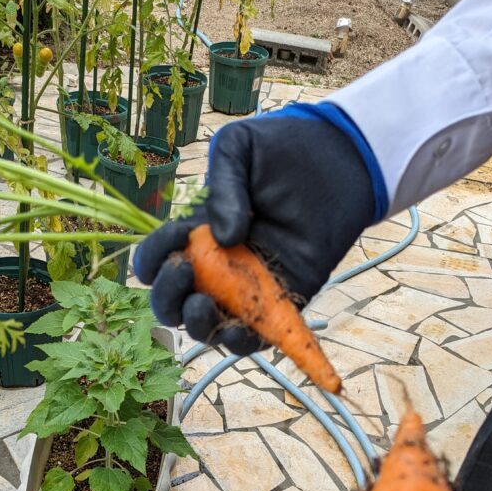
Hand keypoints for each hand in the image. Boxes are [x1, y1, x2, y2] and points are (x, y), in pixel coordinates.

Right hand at [133, 108, 376, 353]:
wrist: (338, 156)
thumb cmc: (283, 148)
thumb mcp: (239, 148)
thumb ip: (222, 187)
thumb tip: (223, 239)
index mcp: (193, 234)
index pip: (156, 260)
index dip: (153, 259)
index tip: (175, 237)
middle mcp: (214, 266)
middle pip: (173, 301)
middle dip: (168, 297)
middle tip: (184, 271)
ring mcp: (245, 288)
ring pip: (207, 325)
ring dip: (197, 324)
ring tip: (202, 304)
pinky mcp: (280, 301)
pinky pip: (253, 335)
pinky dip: (241, 342)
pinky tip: (238, 329)